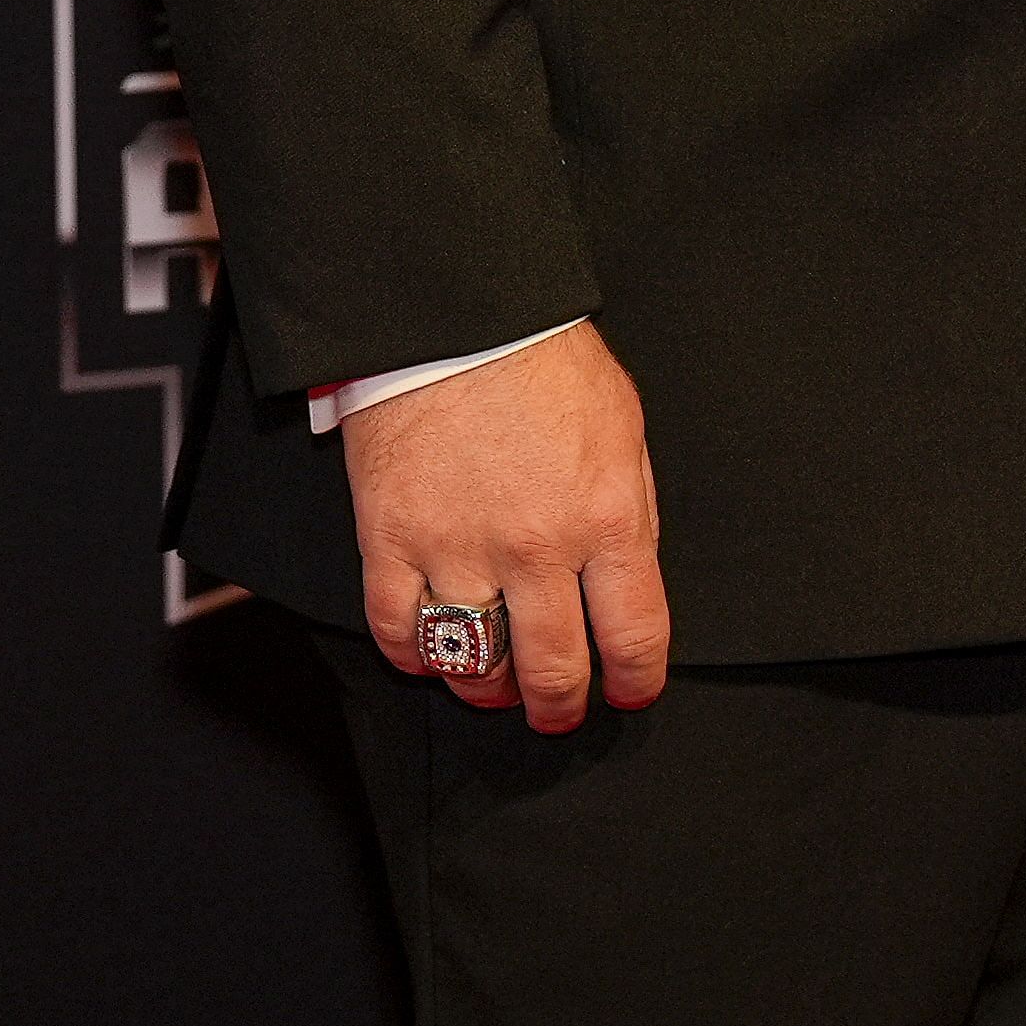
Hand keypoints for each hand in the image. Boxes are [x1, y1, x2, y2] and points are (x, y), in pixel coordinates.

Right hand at [342, 322, 669, 732]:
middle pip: (552, 669)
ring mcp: (458, 549)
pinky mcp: (390, 541)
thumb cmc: (545, 362)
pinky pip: (398, 631)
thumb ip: (630, 510)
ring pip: (473, 663)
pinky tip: (431, 653)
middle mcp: (536, 547)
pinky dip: (414, 656)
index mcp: (605, 517)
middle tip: (558, 711)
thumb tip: (629, 583)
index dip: (635, 680)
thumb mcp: (624, 428)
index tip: (630, 691)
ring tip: (495, 687)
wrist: (456, 313)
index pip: (633, 635)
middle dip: (560, 706)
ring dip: (488, 690)